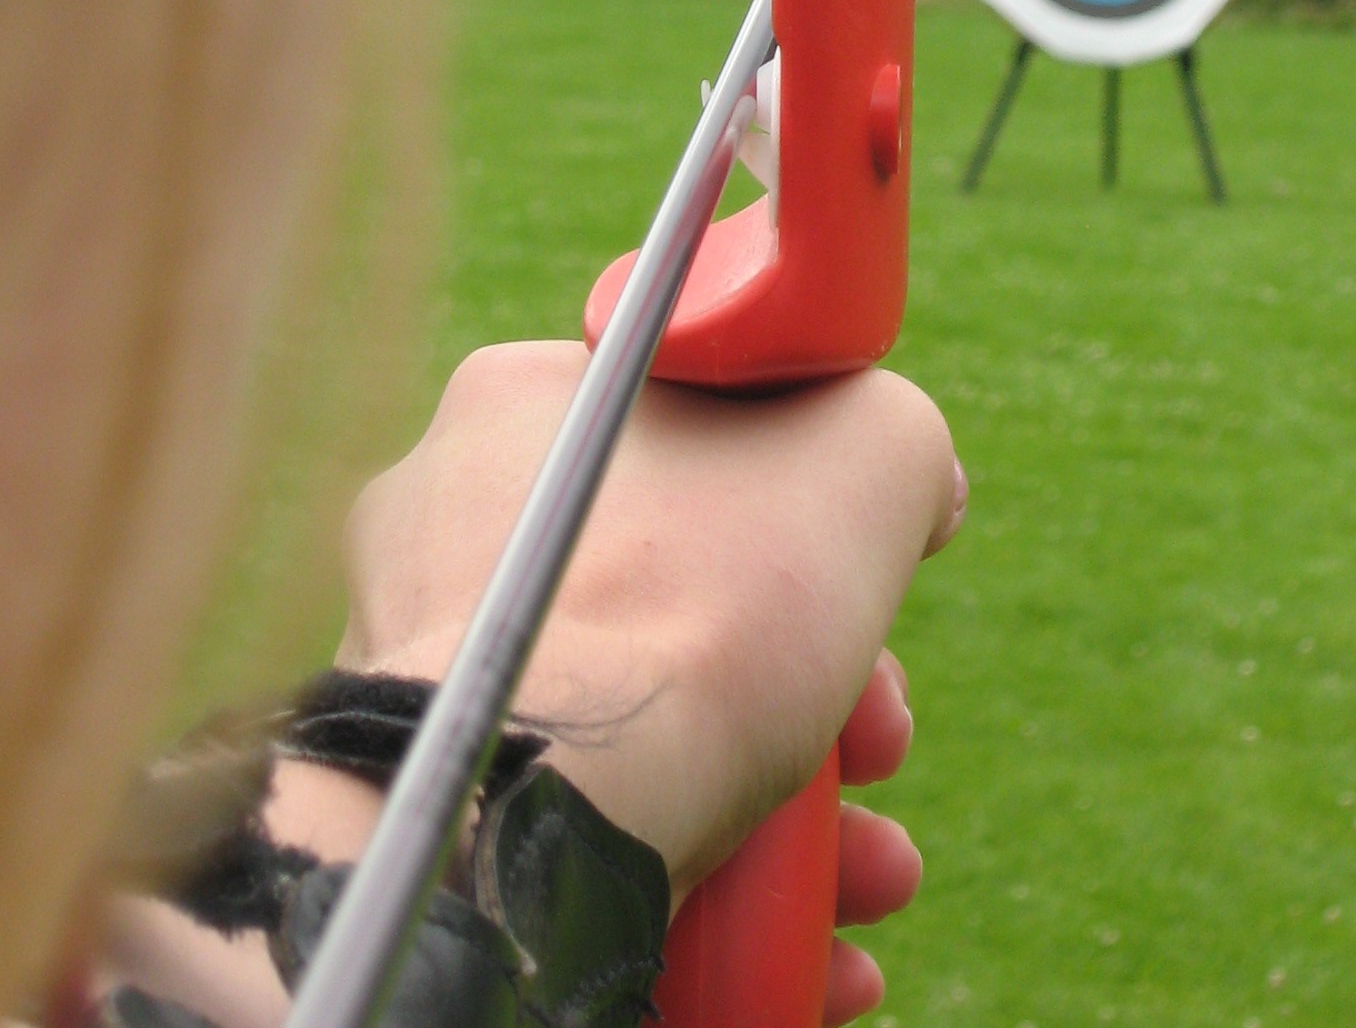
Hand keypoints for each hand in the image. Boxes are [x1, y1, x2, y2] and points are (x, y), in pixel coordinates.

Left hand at [335, 343, 963, 1010]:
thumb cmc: (708, 601)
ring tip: (873, 873)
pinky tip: (821, 950)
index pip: (694, 429)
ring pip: (656, 722)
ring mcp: (441, 669)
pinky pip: (601, 819)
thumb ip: (898, 439)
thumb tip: (914, 487)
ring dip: (799, 807)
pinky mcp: (452, 795)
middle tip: (882, 743)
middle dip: (824, 687)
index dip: (809, 508)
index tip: (872, 585)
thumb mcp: (867, 450)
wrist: (553, 806)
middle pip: (690, 591)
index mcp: (523, 403)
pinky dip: (720, 879)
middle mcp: (455, 526)